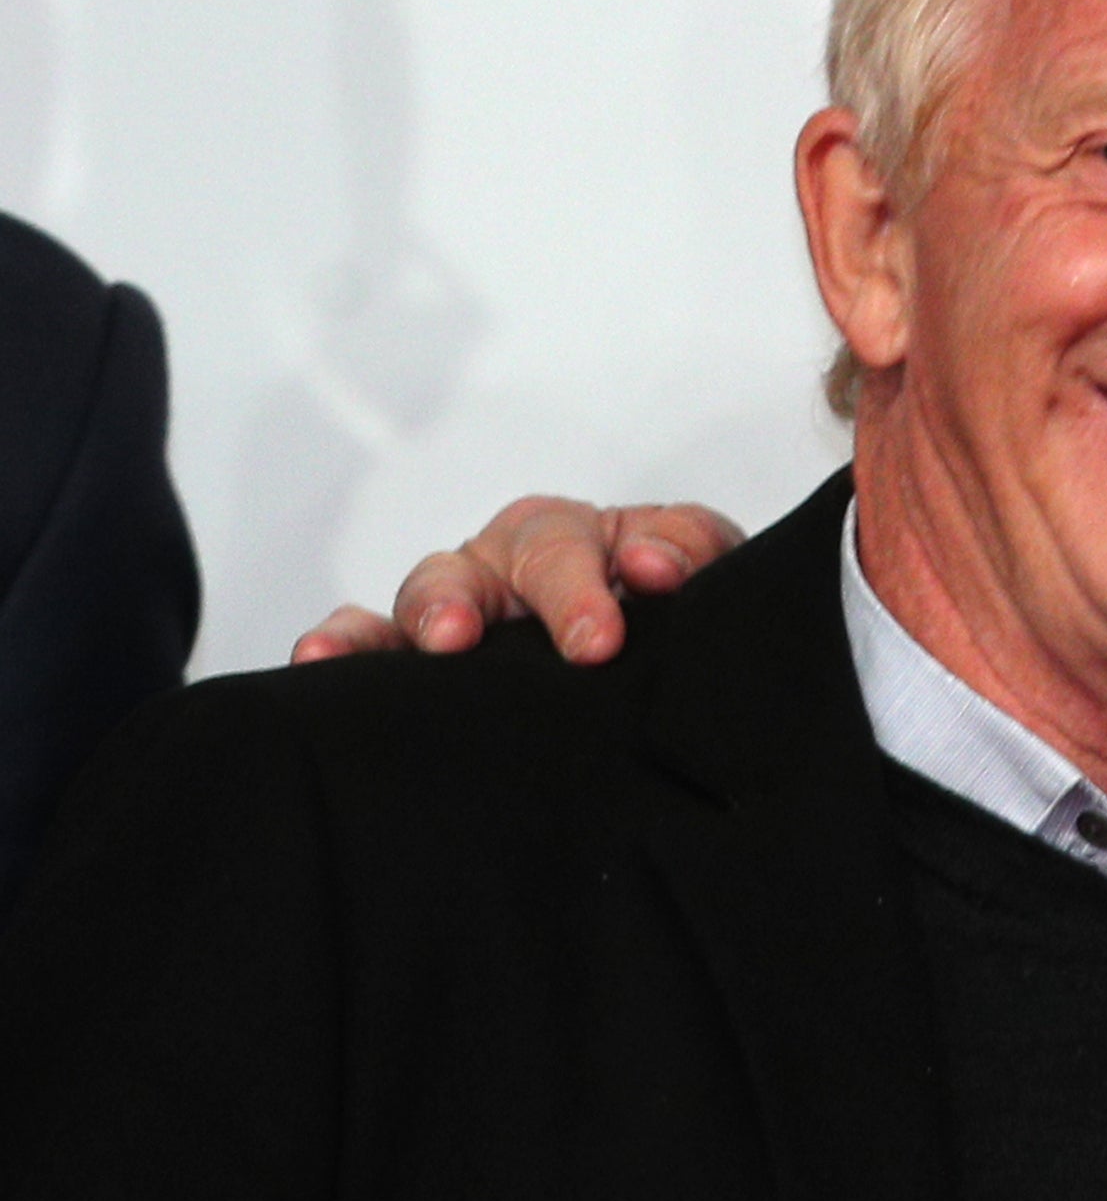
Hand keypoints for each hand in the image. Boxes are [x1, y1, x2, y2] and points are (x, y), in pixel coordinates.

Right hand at [290, 497, 748, 665]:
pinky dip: (341, 649)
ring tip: (375, 663)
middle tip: (458, 639)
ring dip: (392, 630)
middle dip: (456, 606)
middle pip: (463, 575)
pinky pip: (368, 646)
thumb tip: (649, 563)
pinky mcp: (417, 658)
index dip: (576, 593)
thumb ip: (687, 547)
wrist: (670, 638)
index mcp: (564, 535)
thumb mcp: (698, 560)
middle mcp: (495, 566)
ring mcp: (450, 610)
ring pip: (407, 608)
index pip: (561, 553)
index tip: (598, 642)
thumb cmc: (675, 591)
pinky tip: (314, 665)